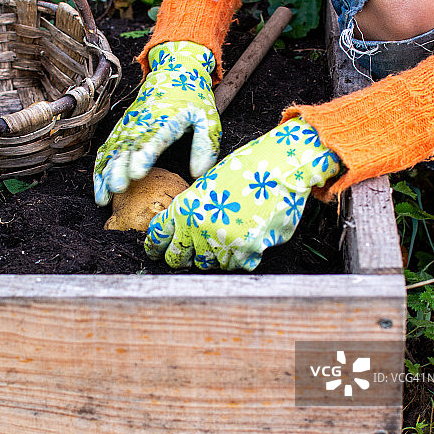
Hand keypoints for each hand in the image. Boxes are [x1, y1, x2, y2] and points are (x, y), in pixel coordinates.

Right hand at [94, 41, 220, 205]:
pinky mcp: (122, 128)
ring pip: (112, 150)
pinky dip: (100, 166)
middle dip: (119, 169)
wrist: (174, 71)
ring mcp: (129, 125)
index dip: (144, 155)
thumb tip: (199, 172)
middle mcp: (143, 122)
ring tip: (103, 197)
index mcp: (166, 119)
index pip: (153, 138)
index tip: (137, 172)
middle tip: (116, 188)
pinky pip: (107, 148)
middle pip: (127, 147)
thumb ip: (205, 144)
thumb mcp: (207, 117)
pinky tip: (99, 185)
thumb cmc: (192, 97)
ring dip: (106, 173)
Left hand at [145, 118, 340, 270]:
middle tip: (188, 254)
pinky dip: (239, 257)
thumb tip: (181, 233)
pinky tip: (243, 242)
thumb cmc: (244, 171)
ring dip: (213, 256)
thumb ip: (190, 211)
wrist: (278, 168)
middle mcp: (199, 228)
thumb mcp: (206, 185)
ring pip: (207, 264)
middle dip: (181, 257)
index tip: (156, 251)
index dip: (155, 247)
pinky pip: (235, 265)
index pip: (158, 237)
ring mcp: (223, 242)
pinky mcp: (246, 251)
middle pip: (177, 258)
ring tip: (224, 241)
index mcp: (184, 209)